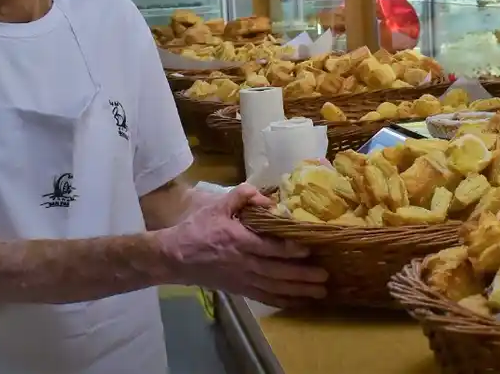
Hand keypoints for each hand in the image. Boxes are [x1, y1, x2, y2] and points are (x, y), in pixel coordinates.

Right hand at [157, 184, 327, 307]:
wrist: (175, 257)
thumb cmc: (197, 229)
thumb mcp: (217, 205)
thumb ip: (242, 196)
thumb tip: (267, 198)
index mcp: (239, 241)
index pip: (269, 248)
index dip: (290, 249)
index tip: (309, 249)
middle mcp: (243, 263)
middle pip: (277, 272)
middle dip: (302, 275)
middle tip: (325, 276)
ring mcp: (242, 279)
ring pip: (274, 288)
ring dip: (298, 291)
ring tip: (320, 293)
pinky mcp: (240, 290)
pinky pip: (264, 297)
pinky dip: (282, 301)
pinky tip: (299, 303)